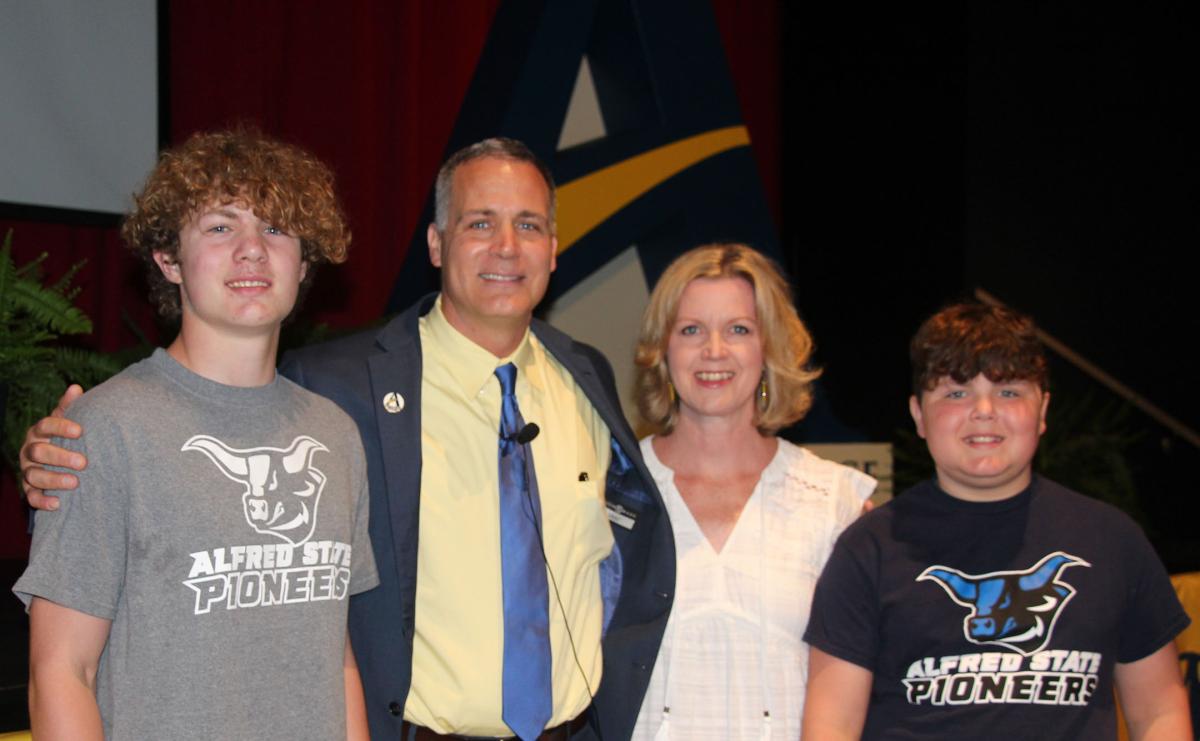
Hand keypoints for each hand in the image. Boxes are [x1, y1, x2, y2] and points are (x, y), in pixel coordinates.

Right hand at [20, 385, 86, 510]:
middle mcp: (30, 450)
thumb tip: (76, 388)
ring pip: (34, 475)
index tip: (80, 431)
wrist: (57, 460)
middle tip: (83, 463)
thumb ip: (70, 407)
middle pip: (39, 452)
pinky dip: (42, 501)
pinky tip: (57, 504)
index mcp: (39, 431)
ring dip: (53, 480)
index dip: (61, 427)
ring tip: (74, 483)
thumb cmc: (66, 437)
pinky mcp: (29, 488)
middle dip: (60, 457)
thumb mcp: (68, 420)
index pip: (45, 425)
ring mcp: (28, 470)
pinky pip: (31, 497)